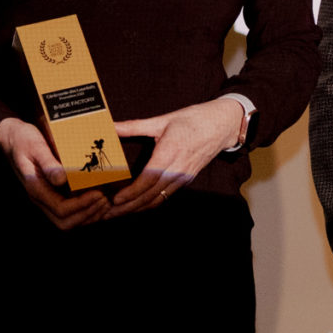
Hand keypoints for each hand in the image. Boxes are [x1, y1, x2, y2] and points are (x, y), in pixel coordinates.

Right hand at [0, 116, 108, 230]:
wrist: (10, 137)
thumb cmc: (22, 139)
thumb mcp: (34, 146)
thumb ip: (47, 162)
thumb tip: (61, 179)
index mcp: (36, 188)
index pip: (61, 209)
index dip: (82, 205)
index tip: (99, 193)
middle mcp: (40, 198)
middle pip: (65, 223)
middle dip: (87, 215)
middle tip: (105, 200)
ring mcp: (45, 198)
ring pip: (67, 220)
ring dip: (88, 215)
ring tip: (105, 201)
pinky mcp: (51, 194)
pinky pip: (68, 211)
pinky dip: (84, 209)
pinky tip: (97, 198)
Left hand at [106, 97, 245, 216]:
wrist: (222, 125)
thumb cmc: (193, 119)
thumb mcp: (162, 120)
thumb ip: (134, 126)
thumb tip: (111, 125)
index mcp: (170, 152)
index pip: (148, 179)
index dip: (132, 192)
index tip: (116, 199)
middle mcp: (178, 168)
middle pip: (151, 194)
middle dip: (129, 206)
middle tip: (110, 212)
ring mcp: (184, 176)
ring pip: (159, 199)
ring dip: (139, 208)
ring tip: (120, 212)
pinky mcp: (187, 179)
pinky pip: (166, 196)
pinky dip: (151, 203)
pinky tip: (138, 205)